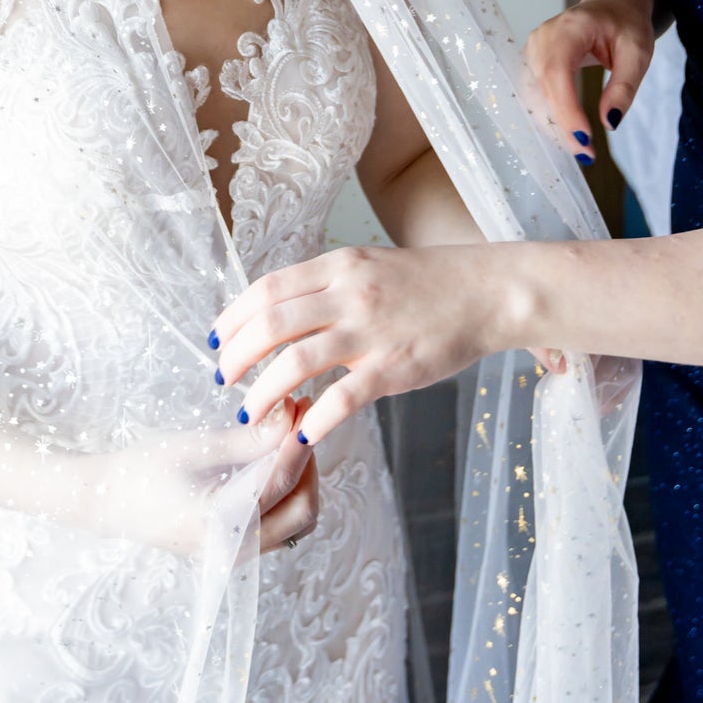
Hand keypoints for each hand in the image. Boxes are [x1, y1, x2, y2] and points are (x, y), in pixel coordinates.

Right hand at [71, 397, 315, 554]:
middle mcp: (236, 551)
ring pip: (296, 522)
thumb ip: (250, 439)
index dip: (299, 442)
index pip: (281, 484)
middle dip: (309, 466)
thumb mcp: (197, 449)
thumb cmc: (144, 471)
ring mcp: (237, 555)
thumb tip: (292, 415)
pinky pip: (279, 524)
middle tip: (299, 423)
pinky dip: (286, 493)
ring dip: (301, 480)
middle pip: (302, 512)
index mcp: (223, 528)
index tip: (306, 406)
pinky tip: (273, 459)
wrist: (107, 501)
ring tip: (286, 438)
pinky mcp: (234, 548)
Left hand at [212, 244, 503, 446]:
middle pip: (270, 323)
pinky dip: (314, 419)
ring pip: (295, 362)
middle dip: (236, 356)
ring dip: (263, 393)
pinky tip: (302, 435)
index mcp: (339, 268)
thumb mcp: (369, 267)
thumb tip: (281, 311)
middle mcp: (348, 295)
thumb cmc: (428, 283)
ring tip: (250, 413)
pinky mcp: (393, 368)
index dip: (234, 317)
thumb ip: (327, 286)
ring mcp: (370, 332)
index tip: (217, 339)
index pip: (268, 289)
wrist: (485, 291)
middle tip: (222, 380)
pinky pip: (342, 398)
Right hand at [524, 0, 653, 144]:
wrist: (613, 1)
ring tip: (580, 147)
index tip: (584, 138)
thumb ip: (624, 86)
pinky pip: (536, 93)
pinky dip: (550, 115)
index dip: (566, 108)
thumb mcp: (639, 51)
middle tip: (587, 154)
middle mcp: (544, 36)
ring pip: (535, 95)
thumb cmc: (626, 22)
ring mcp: (534, 48)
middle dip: (563, 124)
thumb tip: (610, 122)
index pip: (557, 72)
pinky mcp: (533, 61)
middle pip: (544, 87)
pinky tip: (567, 132)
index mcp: (571, 26)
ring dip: (554, 124)